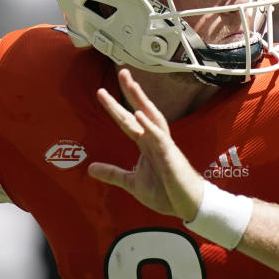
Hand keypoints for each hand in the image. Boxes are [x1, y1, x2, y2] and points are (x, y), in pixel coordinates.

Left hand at [88, 69, 203, 220]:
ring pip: (152, 117)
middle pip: (141, 110)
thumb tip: (90, 168)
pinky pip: (160, 137)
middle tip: (121, 71)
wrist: (187, 206)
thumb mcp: (132, 183)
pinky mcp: (171, 156)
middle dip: (131, 92)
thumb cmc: (166, 192)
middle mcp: (155, 140)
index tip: (102, 91)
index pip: (127, 121)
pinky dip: (149, 125)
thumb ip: (113, 173)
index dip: (115, 107)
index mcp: (146, 144)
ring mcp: (164, 146)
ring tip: (132, 84)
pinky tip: (139, 114)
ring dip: (142, 100)